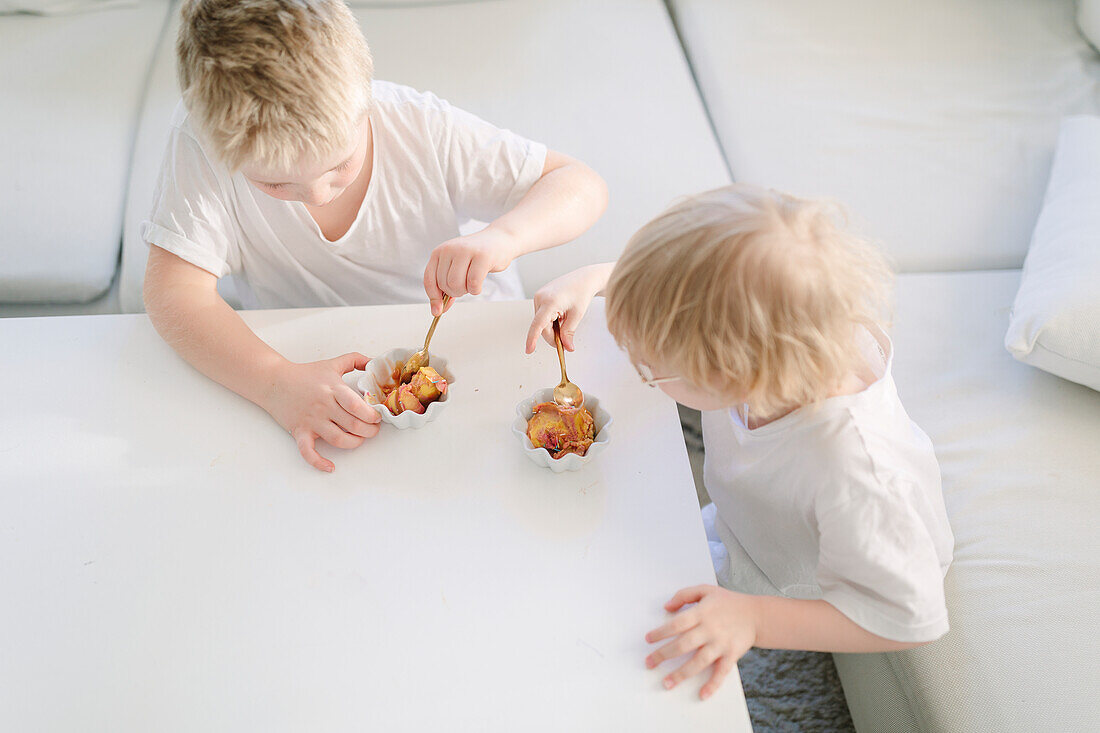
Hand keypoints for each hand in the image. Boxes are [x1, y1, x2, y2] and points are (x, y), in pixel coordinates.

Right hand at [262, 352, 380, 471]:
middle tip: (373, 430)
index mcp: (332, 389)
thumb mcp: (333, 363)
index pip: (356, 406)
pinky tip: (330, 466)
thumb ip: (355, 360)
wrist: (274, 381)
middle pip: (352, 425)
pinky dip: (319, 462)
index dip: (371, 415)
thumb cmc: (305, 374)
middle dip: (369, 431)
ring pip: (337, 439)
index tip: (376, 417)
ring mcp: (311, 420)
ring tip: (359, 440)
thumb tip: (374, 361)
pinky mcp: (299, 431)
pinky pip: (308, 452)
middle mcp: (323, 406)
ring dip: (354, 443)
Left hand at [424, 226, 518, 315]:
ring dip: (465, 291)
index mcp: (440, 251)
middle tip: (465, 285)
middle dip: (455, 292)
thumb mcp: (456, 268)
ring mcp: (465, 251)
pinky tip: (479, 283)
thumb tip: (438, 310)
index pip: (429, 279)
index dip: (433, 297)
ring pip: (456, 284)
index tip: (438, 310)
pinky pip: (473, 282)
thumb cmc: (477, 256)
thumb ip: (445, 287)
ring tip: (472, 282)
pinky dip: (476, 289)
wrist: (500, 240)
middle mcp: (449, 249)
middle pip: (444, 284)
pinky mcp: (482, 256)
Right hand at [525, 264, 609, 353]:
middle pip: (541, 327)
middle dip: (553, 336)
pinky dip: (550, 321)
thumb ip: (569, 332)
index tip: (529, 350)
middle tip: (566, 341)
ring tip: (565, 319)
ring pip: (541, 323)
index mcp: (550, 301)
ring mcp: (538, 297)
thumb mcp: (577, 315)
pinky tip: (560, 315)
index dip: (532, 338)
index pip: (538, 324)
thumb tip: (566, 347)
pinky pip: (541, 316)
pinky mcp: (539, 297)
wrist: (583, 279)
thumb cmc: (581, 293)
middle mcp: (540, 298)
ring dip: (552, 328)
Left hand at [645, 585, 759, 699]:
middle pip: (683, 644)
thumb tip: (666, 607)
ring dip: (681, 674)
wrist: (756, 615)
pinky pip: (721, 672)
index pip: (676, 624)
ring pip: (698, 661)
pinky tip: (703, 694)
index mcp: (702, 612)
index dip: (660, 632)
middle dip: (663, 655)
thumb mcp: (705, 590)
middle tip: (649, 663)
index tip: (648, 640)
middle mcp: (710, 629)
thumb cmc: (728, 602)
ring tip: (666, 683)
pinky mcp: (731, 655)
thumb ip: (684, 595)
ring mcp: (721, 644)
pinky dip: (713, 684)